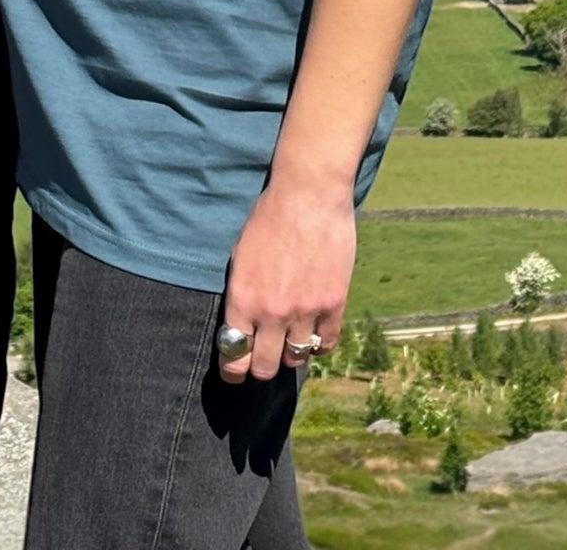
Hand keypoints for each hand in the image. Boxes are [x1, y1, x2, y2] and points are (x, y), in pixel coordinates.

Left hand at [217, 182, 355, 384]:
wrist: (308, 194)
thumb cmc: (268, 218)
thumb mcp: (240, 255)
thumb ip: (242, 294)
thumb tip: (240, 325)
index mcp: (243, 299)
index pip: (234, 355)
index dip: (233, 370)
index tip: (234, 372)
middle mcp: (272, 311)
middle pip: (264, 367)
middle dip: (260, 367)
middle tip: (261, 361)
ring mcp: (305, 310)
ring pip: (295, 359)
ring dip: (289, 354)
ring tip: (288, 343)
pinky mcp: (333, 303)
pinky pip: (325, 343)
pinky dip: (318, 344)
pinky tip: (313, 335)